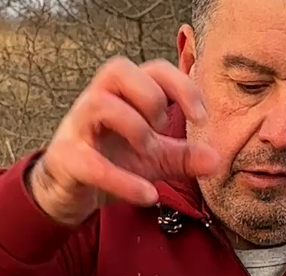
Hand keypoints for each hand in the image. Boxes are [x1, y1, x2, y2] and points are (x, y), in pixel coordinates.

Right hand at [28, 57, 219, 226]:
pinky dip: (123, 181)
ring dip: (134, 127)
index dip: (180, 85)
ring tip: (149, 151)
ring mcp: (78, 127)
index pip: (152, 69)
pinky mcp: (68, 160)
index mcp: (122, 95)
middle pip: (118, 70)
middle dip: (150, 96)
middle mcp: (97, 101)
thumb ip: (184, 157)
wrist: (71, 194)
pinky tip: (148, 195)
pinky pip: (93, 164)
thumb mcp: (154, 159)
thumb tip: (217, 160)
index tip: (202, 116)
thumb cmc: (111, 162)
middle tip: (164, 128)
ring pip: (99, 104)